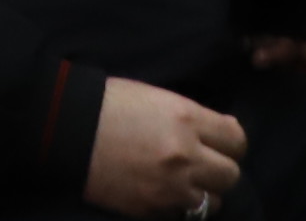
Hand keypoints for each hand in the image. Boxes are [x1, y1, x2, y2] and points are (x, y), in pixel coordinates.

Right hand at [84, 79, 246, 219]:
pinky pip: (183, 214)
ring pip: (213, 202)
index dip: (232, 142)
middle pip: (231, 175)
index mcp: (186, 119)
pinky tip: (166, 192)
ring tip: (186, 182)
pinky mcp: (152, 209)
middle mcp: (185, 156)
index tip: (223, 142)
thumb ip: (192, 116)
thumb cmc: (111, 103)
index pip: (237, 140)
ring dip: (203, 192)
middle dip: (221, 169)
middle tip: (206, 163)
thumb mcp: (157, 97)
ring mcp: (169, 187)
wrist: (69, 130)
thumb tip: (220, 131)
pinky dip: (179, 206)